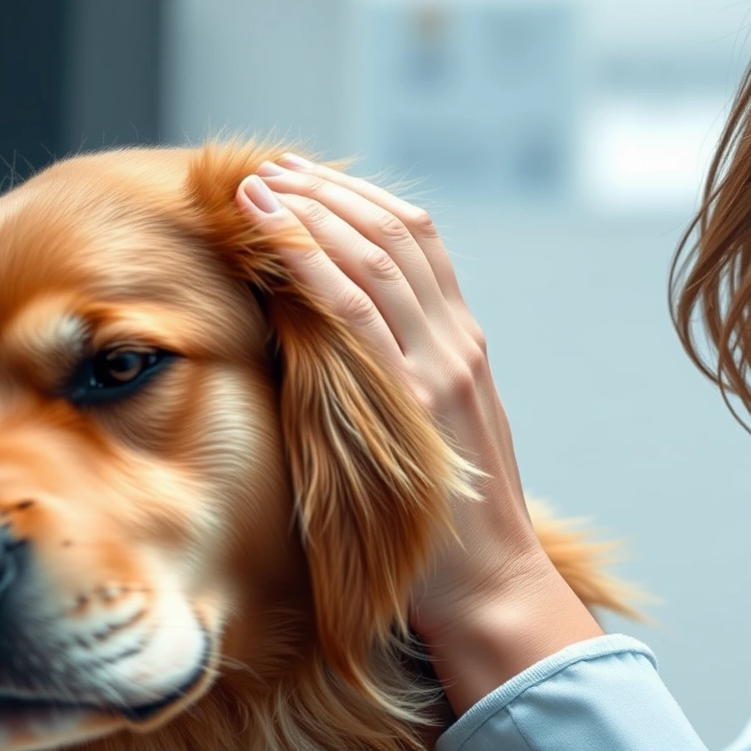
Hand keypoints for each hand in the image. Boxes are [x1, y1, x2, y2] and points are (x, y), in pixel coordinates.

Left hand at [235, 154, 601, 711]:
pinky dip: (315, 263)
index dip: (363, 201)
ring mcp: (439, 367)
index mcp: (465, 344)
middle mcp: (457, 343)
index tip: (310, 179)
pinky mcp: (413, 400)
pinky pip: (358, 312)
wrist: (490, 582)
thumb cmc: (453, 523)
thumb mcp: (442, 431)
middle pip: (398, 235)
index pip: (421, 243)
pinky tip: (276, 238)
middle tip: (272, 169)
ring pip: (378, 258)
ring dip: (314, 213)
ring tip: (260, 187)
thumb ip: (408, 381)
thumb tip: (347, 350)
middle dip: (331, 194)